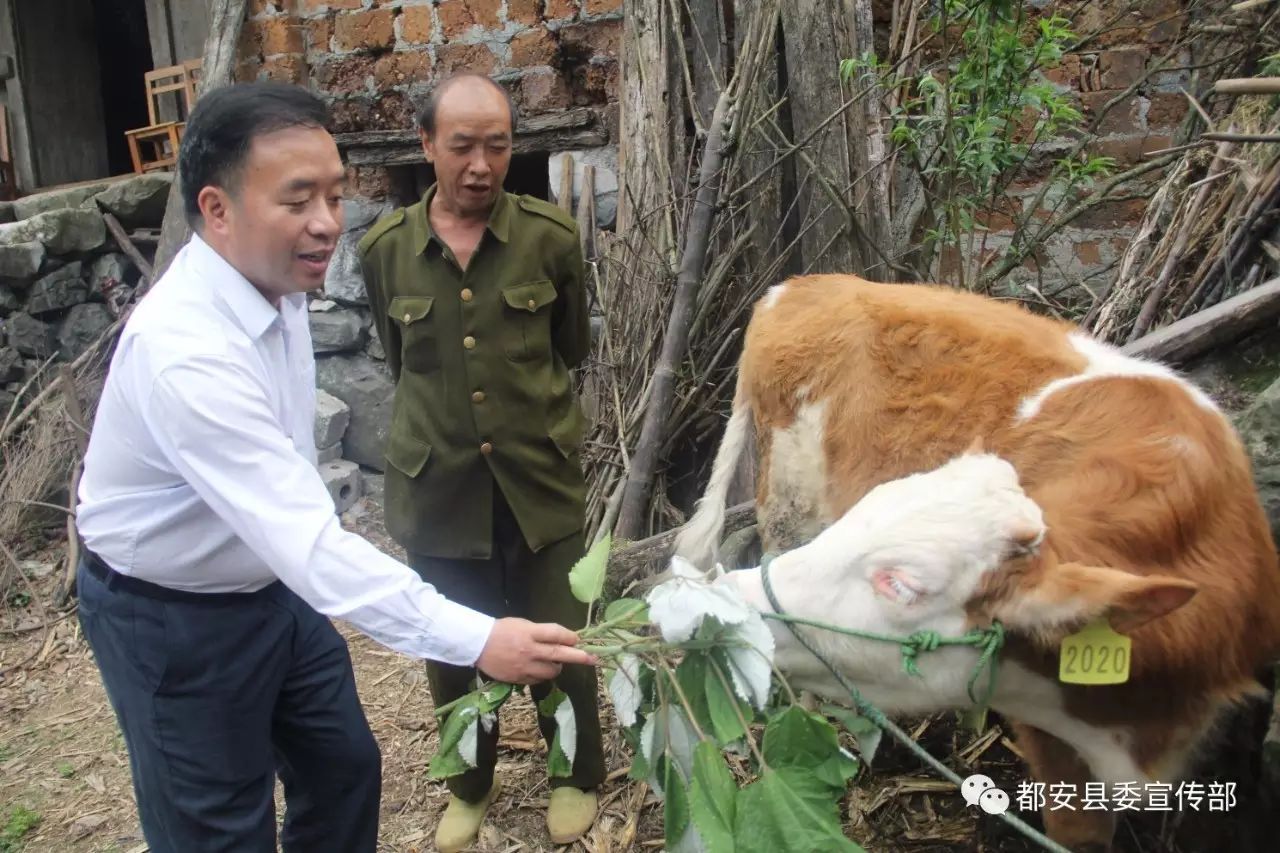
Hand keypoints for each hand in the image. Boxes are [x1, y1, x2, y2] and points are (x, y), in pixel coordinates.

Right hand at [475, 617, 599, 683]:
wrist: (477, 644)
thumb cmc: (501, 630)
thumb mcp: (522, 624)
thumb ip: (541, 632)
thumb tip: (561, 639)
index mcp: (529, 633)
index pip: (556, 634)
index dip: (570, 637)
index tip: (578, 639)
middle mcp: (529, 650)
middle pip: (559, 654)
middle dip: (579, 657)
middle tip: (593, 659)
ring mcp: (524, 667)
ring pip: (551, 671)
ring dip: (558, 667)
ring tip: (557, 662)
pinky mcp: (518, 679)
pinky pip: (538, 680)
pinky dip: (543, 675)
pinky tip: (540, 669)